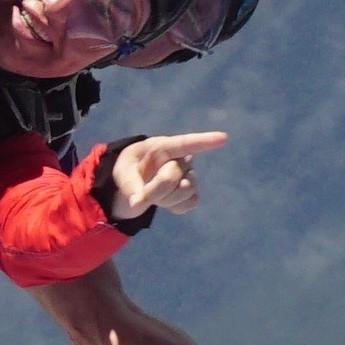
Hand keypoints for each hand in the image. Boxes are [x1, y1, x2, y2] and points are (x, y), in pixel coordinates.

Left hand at [109, 130, 226, 217]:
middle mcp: (181, 159)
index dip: (204, 141)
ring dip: (164, 199)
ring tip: (154, 192)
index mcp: (163, 146)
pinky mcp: (193, 193)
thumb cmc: (129, 169)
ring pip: (185, 191)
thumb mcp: (122, 172)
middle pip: (171, 177)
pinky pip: (190, 203)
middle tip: (139, 192)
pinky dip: (175, 207)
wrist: (137, 181)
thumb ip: (129, 185)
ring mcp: (189, 175)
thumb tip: (136, 203)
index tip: (223, 138)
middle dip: (153, 189)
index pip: (185, 143)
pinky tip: (166, 201)